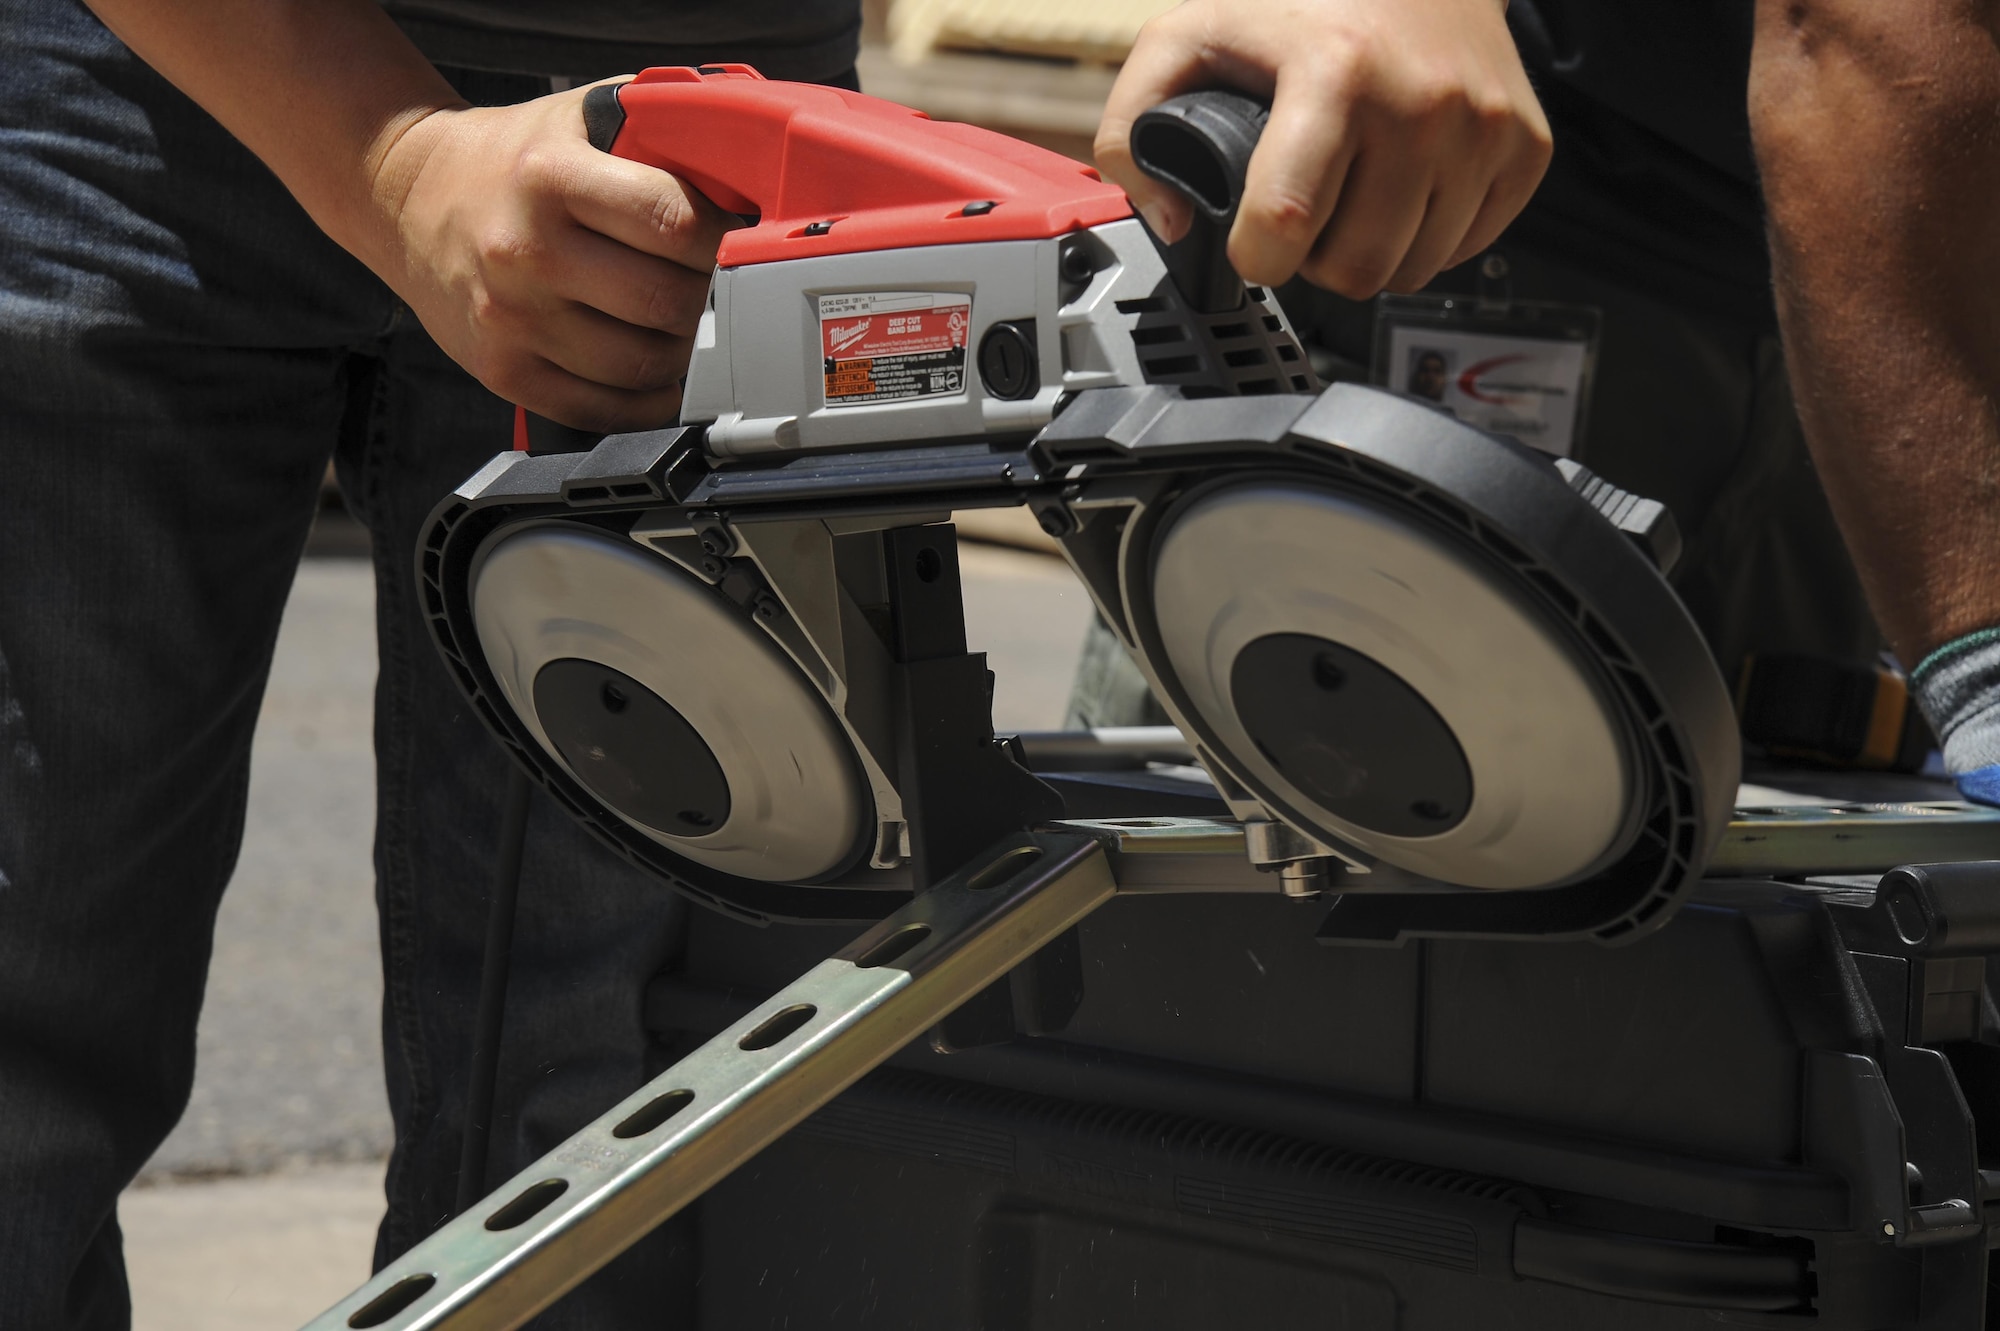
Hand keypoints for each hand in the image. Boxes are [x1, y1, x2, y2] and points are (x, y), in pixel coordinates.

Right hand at [365, 81, 735, 430]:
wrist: (406, 194)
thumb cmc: (512, 159)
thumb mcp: (582, 118)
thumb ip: (661, 133)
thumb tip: (750, 168)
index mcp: (552, 177)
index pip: (674, 221)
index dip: (728, 238)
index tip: (745, 241)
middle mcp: (527, 250)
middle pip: (666, 301)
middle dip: (712, 299)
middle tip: (724, 289)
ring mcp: (512, 318)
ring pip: (643, 364)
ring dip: (686, 354)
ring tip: (690, 326)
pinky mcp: (503, 370)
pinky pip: (602, 409)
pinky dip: (647, 401)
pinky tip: (660, 375)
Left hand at [1097, 0, 1552, 298]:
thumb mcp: (1190, 36)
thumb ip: (1134, 126)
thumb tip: (1169, 218)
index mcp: (1336, 71)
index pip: (1287, 221)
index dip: (1256, 256)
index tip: (1252, 242)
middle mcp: (1421, 102)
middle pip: (1356, 267)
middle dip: (1317, 262)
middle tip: (1307, 218)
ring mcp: (1482, 127)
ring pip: (1412, 272)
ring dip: (1372, 254)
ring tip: (1353, 200)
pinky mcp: (1525, 148)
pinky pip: (1465, 250)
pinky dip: (1428, 237)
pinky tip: (1403, 190)